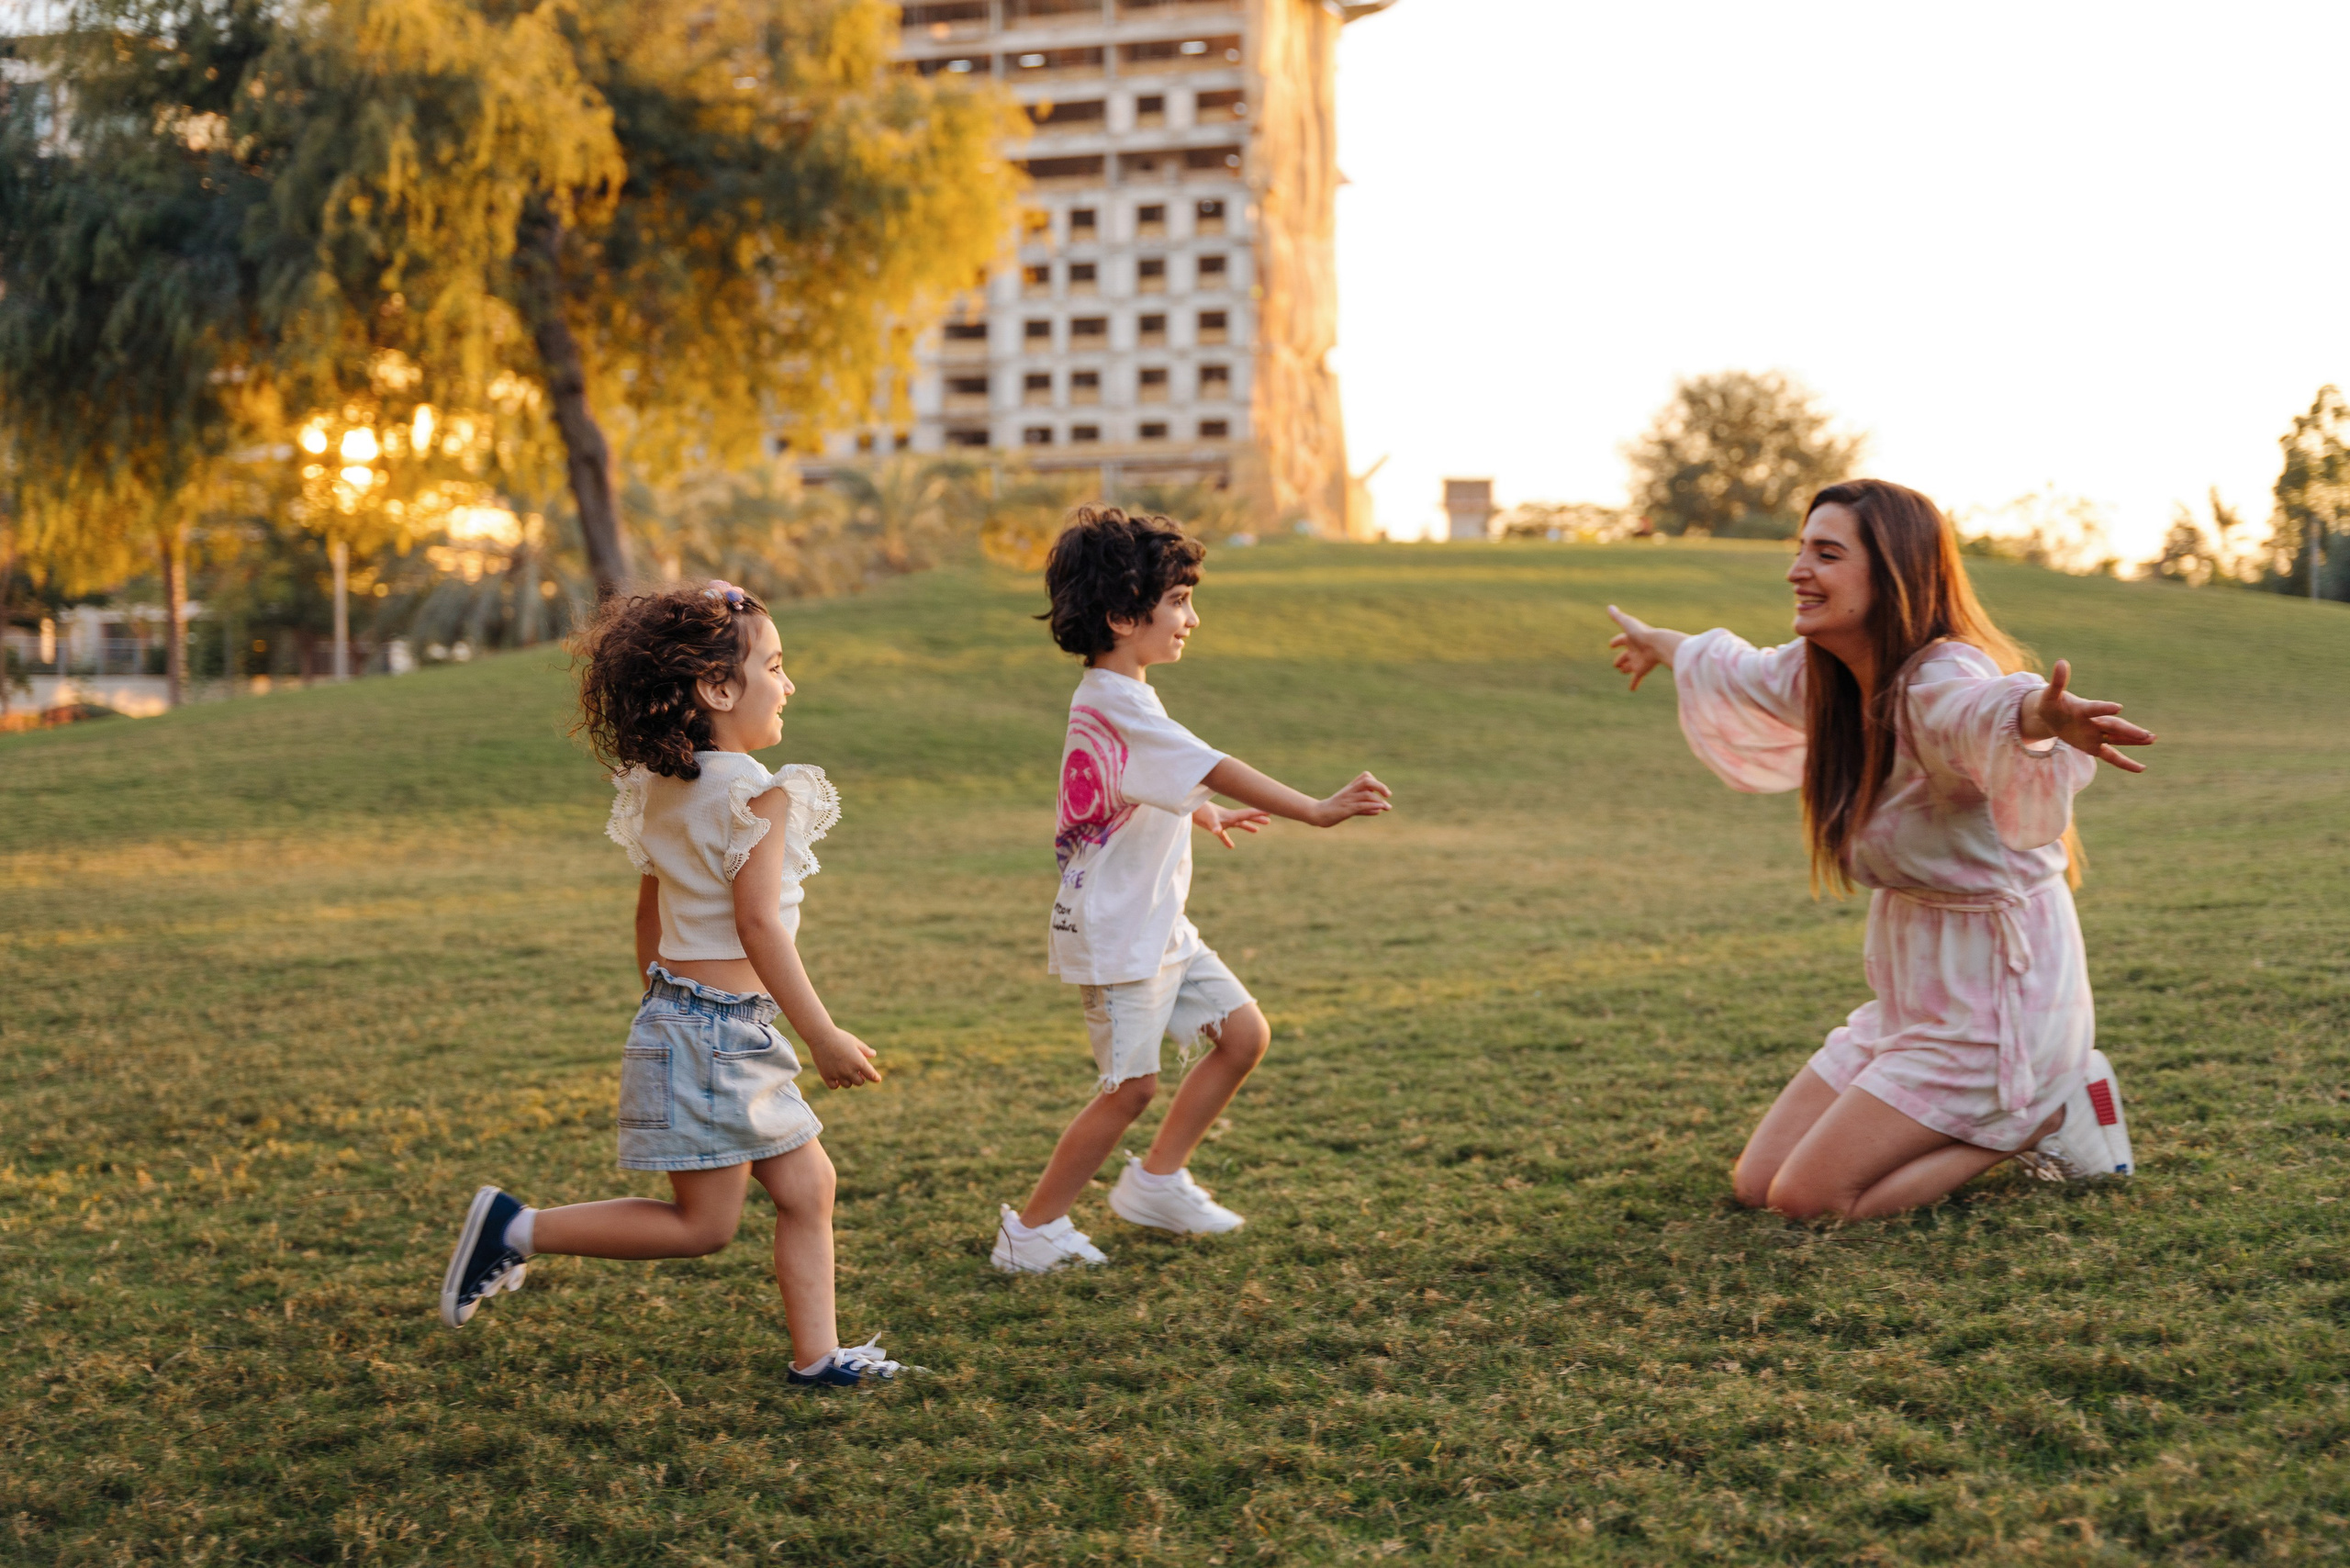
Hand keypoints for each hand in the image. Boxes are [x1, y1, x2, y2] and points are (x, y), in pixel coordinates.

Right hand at [808, 1027, 881, 1089]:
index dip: (875, 1077)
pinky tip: (837, 1078)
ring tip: (846, 1072)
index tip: (877, 1079)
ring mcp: (837, 1074)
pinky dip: (837, 1084)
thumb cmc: (840, 1037)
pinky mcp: (826, 1076)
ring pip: (847, 1085)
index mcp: (859, 1062)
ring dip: (849, 1080)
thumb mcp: (855, 1042)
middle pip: (859, 1082)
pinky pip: (834, 1086)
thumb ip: (865, 1050)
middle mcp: (849, 1071)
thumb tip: (873, 1055)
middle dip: (860, 1078)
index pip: (871, 1075)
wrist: (821, 1036)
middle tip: (859, 1072)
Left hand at [1193, 801, 1270, 847]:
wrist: (1189, 808)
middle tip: (1269, 821)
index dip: (1259, 813)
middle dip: (1257, 819)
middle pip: (1246, 818)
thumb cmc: (1199, 811)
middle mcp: (1228, 817)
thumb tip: (1217, 832)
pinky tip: (1230, 847)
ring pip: (1238, 824)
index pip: (1247, 814)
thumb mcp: (1208, 819)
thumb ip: (1214, 825)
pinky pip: (1223, 835)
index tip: (1270, 811)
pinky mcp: (1214, 827)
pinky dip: (1227, 840)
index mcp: (1230, 816)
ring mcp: (1222, 822)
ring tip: (1256, 831)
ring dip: (1247, 826)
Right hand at [1309, 771, 1392, 827]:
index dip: (1376, 782)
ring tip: (1387, 807)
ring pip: (1366, 794)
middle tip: (1388, 795)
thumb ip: (1364, 808)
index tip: (1381, 792)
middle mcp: (1350, 791)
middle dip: (1380, 786)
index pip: (1366, 776)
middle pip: (1367, 781)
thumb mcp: (1350, 807)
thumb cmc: (1335, 810)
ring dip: (1379, 800)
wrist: (1318, 813)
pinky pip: (1361, 805)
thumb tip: (1379, 810)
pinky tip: (1380, 810)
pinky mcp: (1346, 809)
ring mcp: (1348, 799)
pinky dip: (1372, 806)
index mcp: (1350, 787)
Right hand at [1606, 605, 1687, 691]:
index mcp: (1631, 639)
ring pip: (1629, 666)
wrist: (1658, 645)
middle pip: (1625, 655)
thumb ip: (1618, 617)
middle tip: (1616, 664)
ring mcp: (1638, 660)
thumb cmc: (1642, 634)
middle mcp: (1635, 650)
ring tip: (1623, 670)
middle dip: (1620, 659)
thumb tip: (1609, 607)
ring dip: (1626, 669)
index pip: (1621, 640)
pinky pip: (1636, 678)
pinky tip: (1632, 690)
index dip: (1616, 642)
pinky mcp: (1642, 669)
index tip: (1611, 645)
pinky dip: (1634, 684)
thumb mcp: (1627, 624)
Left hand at [2022, 659, 2155, 771]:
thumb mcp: (2049, 695)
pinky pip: (2112, 756)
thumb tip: (2061, 662)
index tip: (2118, 707)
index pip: (2095, 708)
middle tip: (2147, 734)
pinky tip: (2141, 768)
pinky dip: (2125, 763)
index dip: (2104, 708)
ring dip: (2133, 740)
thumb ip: (2057, 682)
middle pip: (2113, 726)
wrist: (2051, 717)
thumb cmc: (2051, 704)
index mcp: (2083, 708)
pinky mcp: (2094, 747)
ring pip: (2117, 739)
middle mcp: (2094, 721)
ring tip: (2152, 739)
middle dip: (2128, 731)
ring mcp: (2096, 735)